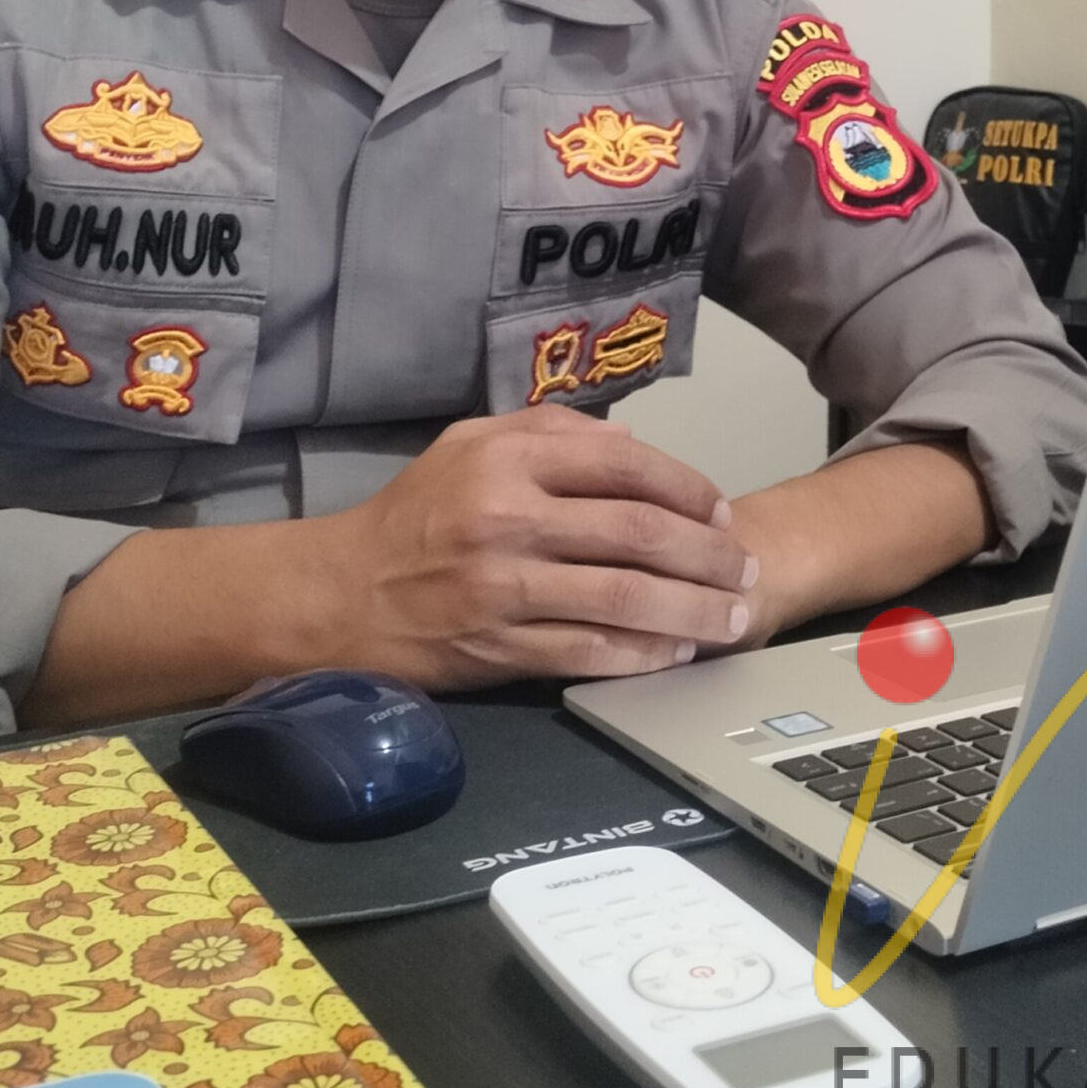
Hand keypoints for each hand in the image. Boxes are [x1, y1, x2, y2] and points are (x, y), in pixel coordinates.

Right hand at [310, 408, 758, 687]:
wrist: (339, 597)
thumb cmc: (411, 516)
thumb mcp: (466, 444)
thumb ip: (549, 431)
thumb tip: (630, 441)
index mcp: (507, 460)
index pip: (624, 465)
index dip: (688, 488)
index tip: (721, 510)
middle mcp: (509, 518)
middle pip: (639, 534)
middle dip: (709, 555)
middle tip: (747, 569)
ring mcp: (504, 588)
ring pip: (625, 598)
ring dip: (693, 611)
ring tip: (733, 617)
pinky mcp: (498, 648)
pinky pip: (589, 653)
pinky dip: (642, 656)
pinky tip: (675, 654)